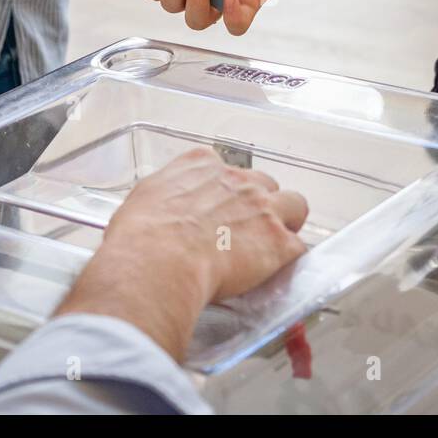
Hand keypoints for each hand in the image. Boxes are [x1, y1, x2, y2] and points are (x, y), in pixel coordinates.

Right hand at [57, 147, 308, 360]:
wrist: (159, 260)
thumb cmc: (140, 234)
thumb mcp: (144, 198)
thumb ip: (165, 195)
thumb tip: (165, 210)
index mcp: (202, 165)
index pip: (223, 169)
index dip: (223, 191)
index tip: (216, 208)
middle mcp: (238, 180)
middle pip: (263, 184)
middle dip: (258, 204)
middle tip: (243, 231)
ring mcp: (263, 208)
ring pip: (294, 206)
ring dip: (286, 223)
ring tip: (272, 246)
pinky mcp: (278, 242)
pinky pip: (297, 247)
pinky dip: (288, 259)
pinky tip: (274, 272)